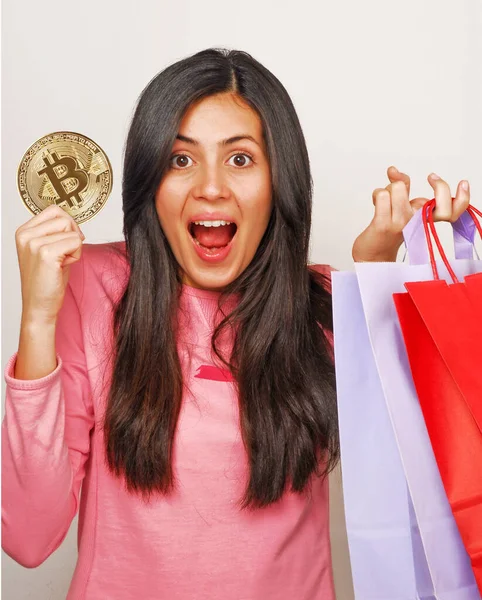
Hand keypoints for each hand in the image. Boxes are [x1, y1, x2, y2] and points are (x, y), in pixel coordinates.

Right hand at [15, 204, 84, 323]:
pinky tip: (64, 267)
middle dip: (72, 236)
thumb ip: (56, 231)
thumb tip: (73, 219)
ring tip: (61, 263)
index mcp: (24, 231)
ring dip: (74, 248)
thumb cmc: (47, 280)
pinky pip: (76, 242)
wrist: (39, 306)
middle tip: (62, 256)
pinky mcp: (45, 253)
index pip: (55, 210)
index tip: (63, 244)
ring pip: (72, 230)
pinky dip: (76, 255)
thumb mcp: (48, 249)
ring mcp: (34, 243)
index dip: (67, 226)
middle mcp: (25, 235)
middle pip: (65, 218)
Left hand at [352, 167, 470, 261]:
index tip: (462, 183)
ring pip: (397, 188)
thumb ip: (402, 185)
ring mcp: (401, 223)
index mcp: (425, 218)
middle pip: (431, 200)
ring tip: (385, 200)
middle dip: (433, 185)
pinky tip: (376, 204)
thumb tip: (393, 170)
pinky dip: (377, 195)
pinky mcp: (383, 225)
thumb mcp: (401, 205)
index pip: (452, 211)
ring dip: (388, 189)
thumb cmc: (388, 228)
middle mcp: (417, 221)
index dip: (463, 198)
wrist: (373, 253)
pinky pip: (382, 195)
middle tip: (431, 178)